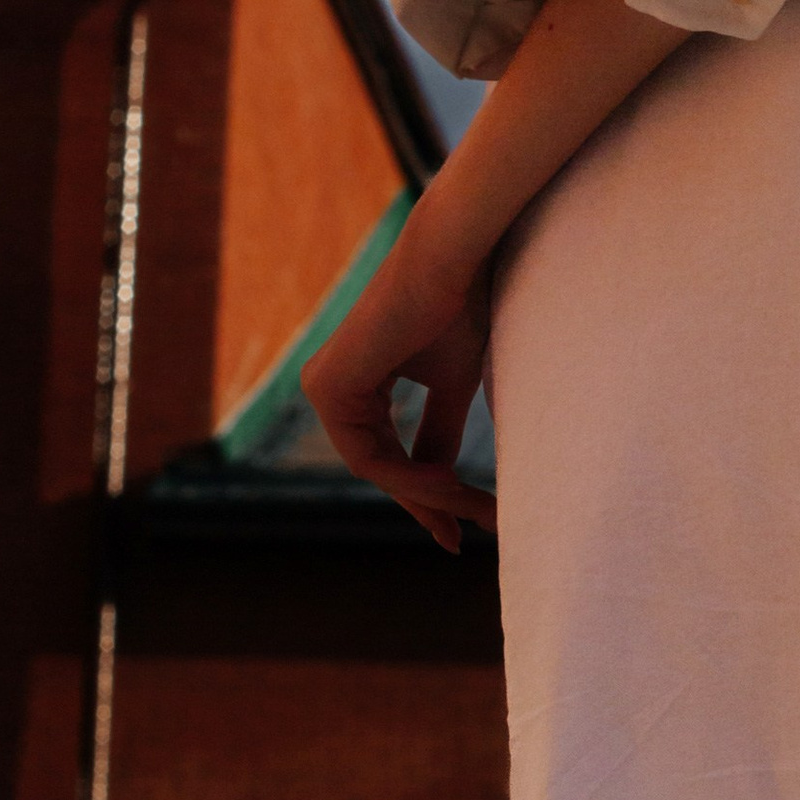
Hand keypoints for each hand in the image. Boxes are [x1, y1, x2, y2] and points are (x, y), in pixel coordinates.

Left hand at [301, 230, 498, 553]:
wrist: (451, 260)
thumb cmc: (459, 309)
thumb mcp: (451, 387)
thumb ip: (439, 432)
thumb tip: (443, 480)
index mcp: (355, 385)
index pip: (386, 456)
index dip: (425, 496)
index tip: (460, 529)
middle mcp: (330, 387)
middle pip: (379, 468)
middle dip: (425, 506)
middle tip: (462, 538)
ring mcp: (323, 388)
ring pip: (375, 469)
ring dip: (427, 495)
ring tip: (476, 508)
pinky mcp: (328, 388)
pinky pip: (368, 456)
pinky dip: (411, 476)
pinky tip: (450, 484)